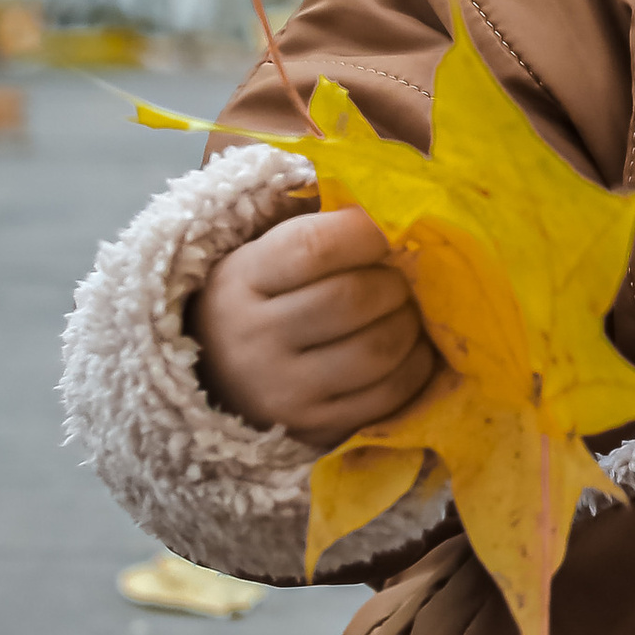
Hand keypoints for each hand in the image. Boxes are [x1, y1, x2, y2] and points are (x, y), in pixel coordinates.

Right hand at [194, 201, 436, 445]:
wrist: (218, 378)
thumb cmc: (260, 300)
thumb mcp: (264, 256)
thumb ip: (321, 229)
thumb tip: (393, 206)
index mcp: (240, 280)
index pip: (314, 248)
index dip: (367, 232)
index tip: (390, 228)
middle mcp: (255, 339)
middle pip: (353, 299)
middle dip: (393, 282)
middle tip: (399, 277)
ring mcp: (285, 391)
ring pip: (377, 349)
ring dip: (409, 323)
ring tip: (405, 311)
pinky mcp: (316, 428)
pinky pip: (389, 395)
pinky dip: (416, 366)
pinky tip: (411, 348)